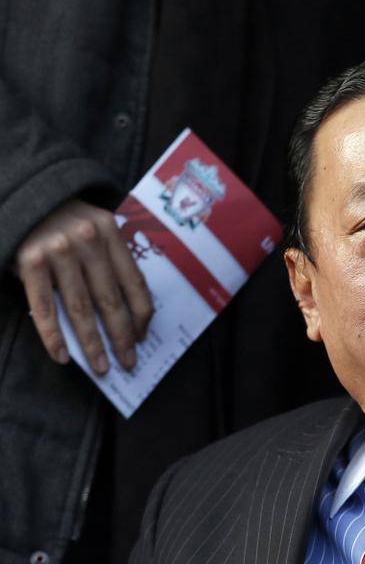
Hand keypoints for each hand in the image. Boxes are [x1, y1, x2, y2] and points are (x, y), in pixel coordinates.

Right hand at [15, 198, 153, 372]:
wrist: (23, 198)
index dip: (141, 314)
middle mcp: (88, 240)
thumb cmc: (64, 222)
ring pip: (80, 308)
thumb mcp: (94, 230)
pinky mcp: (30, 262)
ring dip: (92, 343)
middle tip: (128, 362)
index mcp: (111, 232)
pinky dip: (53, 336)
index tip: (143, 338)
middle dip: (121, 336)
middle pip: (110, 299)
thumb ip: (110, 260)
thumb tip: (129, 313)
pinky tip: (62, 356)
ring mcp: (58, 251)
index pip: (134, 281)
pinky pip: (44, 307)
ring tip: (101, 366)